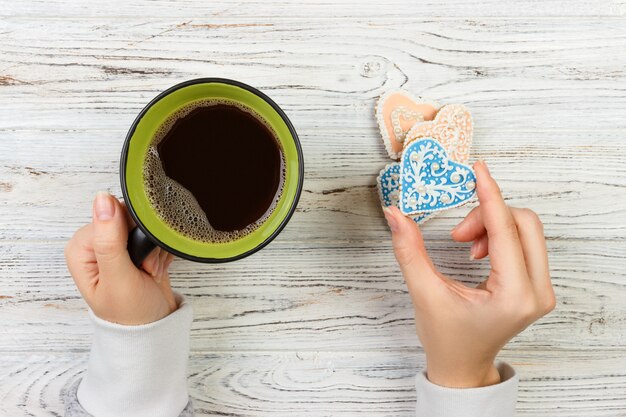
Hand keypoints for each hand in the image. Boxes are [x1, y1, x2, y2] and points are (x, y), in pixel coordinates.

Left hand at [65, 192, 176, 324]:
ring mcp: (116, 247)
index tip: (135, 259)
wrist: (154, 330)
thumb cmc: (131, 314)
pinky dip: (161, 250)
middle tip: (144, 267)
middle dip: (144, 241)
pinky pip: (153, 235)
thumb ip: (109, 239)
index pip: (109, 215)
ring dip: (155, 247)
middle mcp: (95, 245)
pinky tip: (156, 268)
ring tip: (150, 271)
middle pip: (128, 218)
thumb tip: (102, 199)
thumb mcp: (118, 277)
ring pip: (144, 226)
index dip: (129, 234)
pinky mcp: (134, 250)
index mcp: (81, 249)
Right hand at [382, 161, 554, 387]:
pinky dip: (499, 235)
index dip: (489, 194)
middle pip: (524, 223)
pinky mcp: (538, 285)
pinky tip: (478, 252)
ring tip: (465, 246)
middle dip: (487, 216)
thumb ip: (409, 250)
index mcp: (514, 295)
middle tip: (457, 234)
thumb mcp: (424, 293)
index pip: (505, 229)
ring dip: (492, 225)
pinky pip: (526, 241)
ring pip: (526, 229)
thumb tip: (394, 214)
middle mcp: (537, 291)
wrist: (463, 366)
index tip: (478, 169)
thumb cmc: (446, 338)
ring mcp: (542, 289)